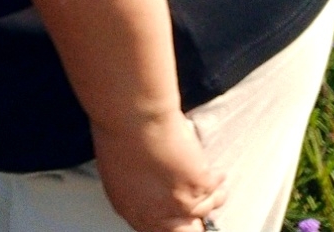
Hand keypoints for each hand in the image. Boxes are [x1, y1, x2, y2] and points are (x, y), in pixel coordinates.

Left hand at [90, 110, 226, 231]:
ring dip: (209, 195)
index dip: (172, 221)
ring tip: (210, 183)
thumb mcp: (118, 166)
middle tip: (195, 202)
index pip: (157, 230)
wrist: (131, 113)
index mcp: (131, 208)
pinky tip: (215, 170)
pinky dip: (216, 177)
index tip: (180, 213)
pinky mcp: (199, 186)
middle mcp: (156, 213)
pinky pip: (216, 188)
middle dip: (193, 218)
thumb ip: (138, 185)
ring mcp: (180, 203)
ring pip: (206, 209)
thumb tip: (152, 186)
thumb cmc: (117, 129)